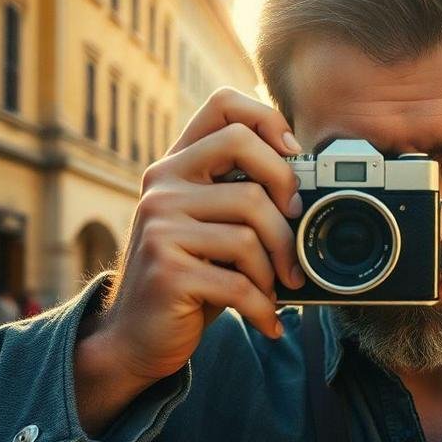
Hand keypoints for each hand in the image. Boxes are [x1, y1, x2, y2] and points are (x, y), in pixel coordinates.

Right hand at [74, 88, 305, 431]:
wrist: (135, 336)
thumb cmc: (188, 276)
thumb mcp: (209, 226)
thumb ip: (238, 195)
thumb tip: (305, 188)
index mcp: (176, 166)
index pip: (223, 105)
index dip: (268, 119)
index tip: (293, 156)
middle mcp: (162, 186)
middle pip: (247, 156)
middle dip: (285, 197)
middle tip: (293, 236)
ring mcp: (160, 226)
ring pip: (250, 227)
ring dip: (275, 269)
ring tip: (274, 289)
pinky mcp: (168, 270)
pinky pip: (240, 283)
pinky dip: (263, 307)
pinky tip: (267, 320)